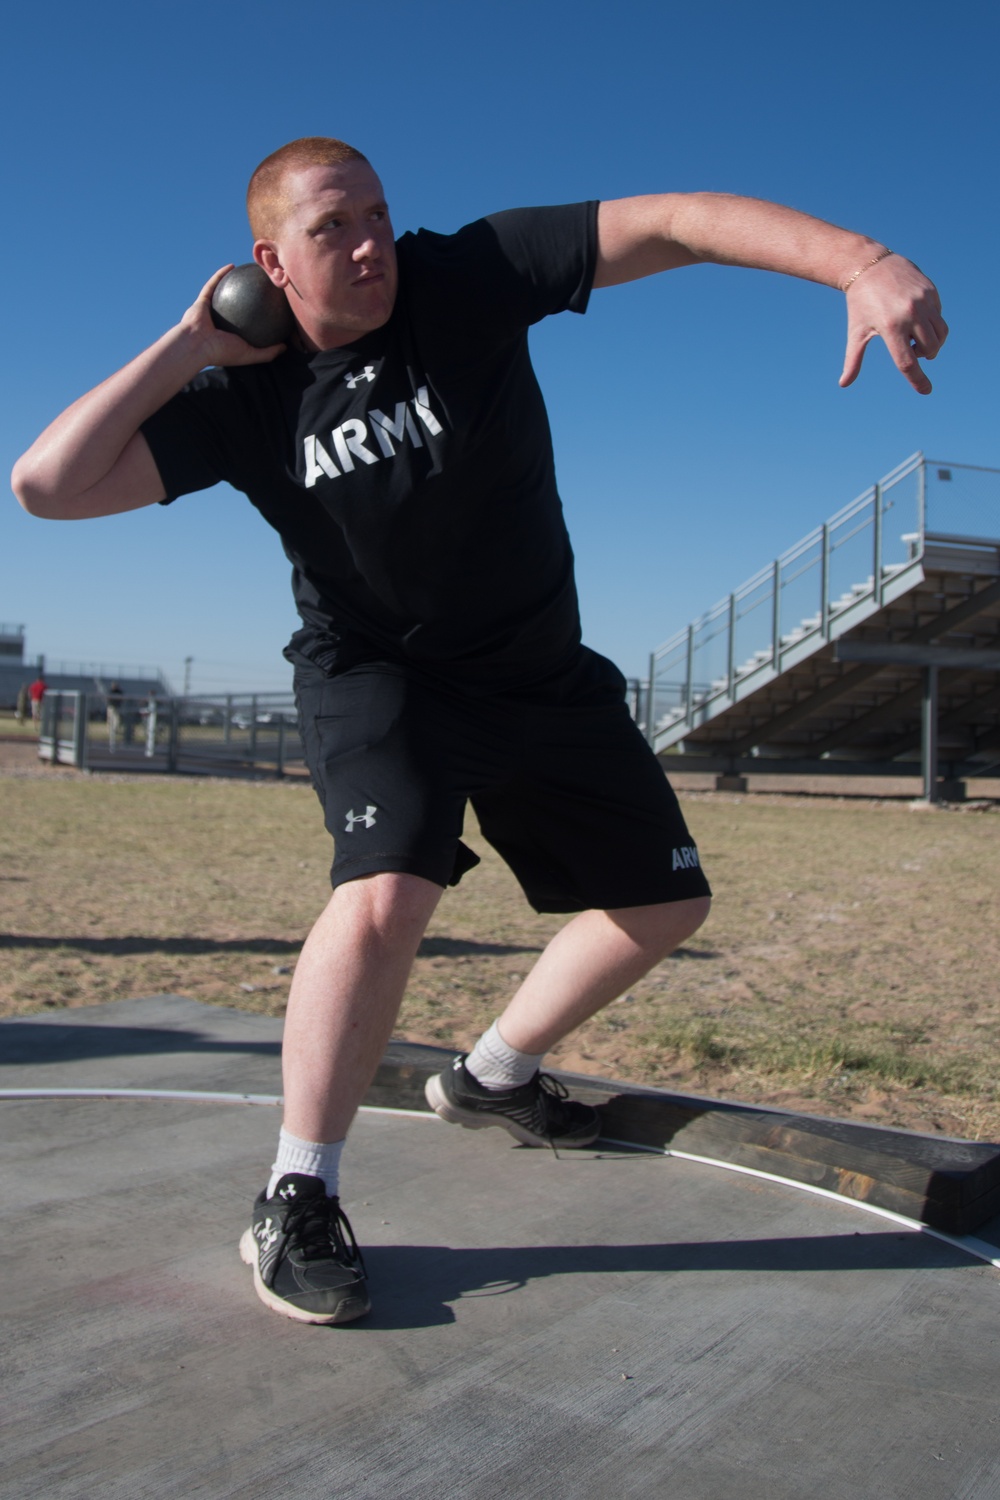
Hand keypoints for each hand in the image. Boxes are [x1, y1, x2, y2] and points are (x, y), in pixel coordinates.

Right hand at [178, 266, 286, 367]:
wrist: (196, 346)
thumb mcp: (250, 354)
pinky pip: (213, 284)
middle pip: (238, 306)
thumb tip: (286, 347)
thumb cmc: (222, 352)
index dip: (260, 315)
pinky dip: (221, 274)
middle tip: (263, 286)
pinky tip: (233, 266)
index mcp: (231, 335)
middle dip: (248, 296)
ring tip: (248, 272)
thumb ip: (268, 352)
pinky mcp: (202, 301)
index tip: (273, 306)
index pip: (248, 324)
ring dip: (235, 282)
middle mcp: (221, 323)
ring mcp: (210, 311)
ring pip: (224, 292)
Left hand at [840, 254, 947, 394]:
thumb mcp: (856, 332)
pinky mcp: (931, 291)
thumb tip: (843, 384)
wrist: (870, 265)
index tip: (926, 391)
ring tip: (917, 339)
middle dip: (924, 356)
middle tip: (912, 350)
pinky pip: (939, 316)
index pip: (908, 362)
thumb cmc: (860, 303)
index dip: (917, 380)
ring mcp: (923, 301)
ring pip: (940, 333)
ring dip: (933, 343)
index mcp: (890, 327)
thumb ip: (853, 360)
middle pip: (929, 349)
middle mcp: (910, 314)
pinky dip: (933, 325)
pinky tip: (918, 319)